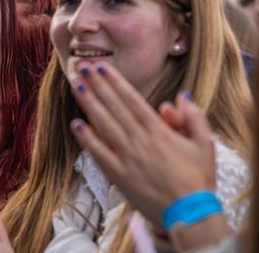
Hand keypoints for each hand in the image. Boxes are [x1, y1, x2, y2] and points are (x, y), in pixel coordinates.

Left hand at [69, 62, 215, 226]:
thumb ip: (194, 118)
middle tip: (81, 68)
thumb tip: (180, 97)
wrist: (189, 215)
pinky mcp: (119, 176)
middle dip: (96, 85)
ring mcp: (127, 158)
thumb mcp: (205, 144)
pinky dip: (87, 139)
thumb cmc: (198, 179)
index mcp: (159, 131)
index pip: (132, 100)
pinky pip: (100, 154)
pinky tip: (76, 125)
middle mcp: (140, 140)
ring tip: (76, 86)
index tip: (101, 68)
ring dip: (89, 104)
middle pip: (114, 107)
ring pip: (104, 125)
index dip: (115, 82)